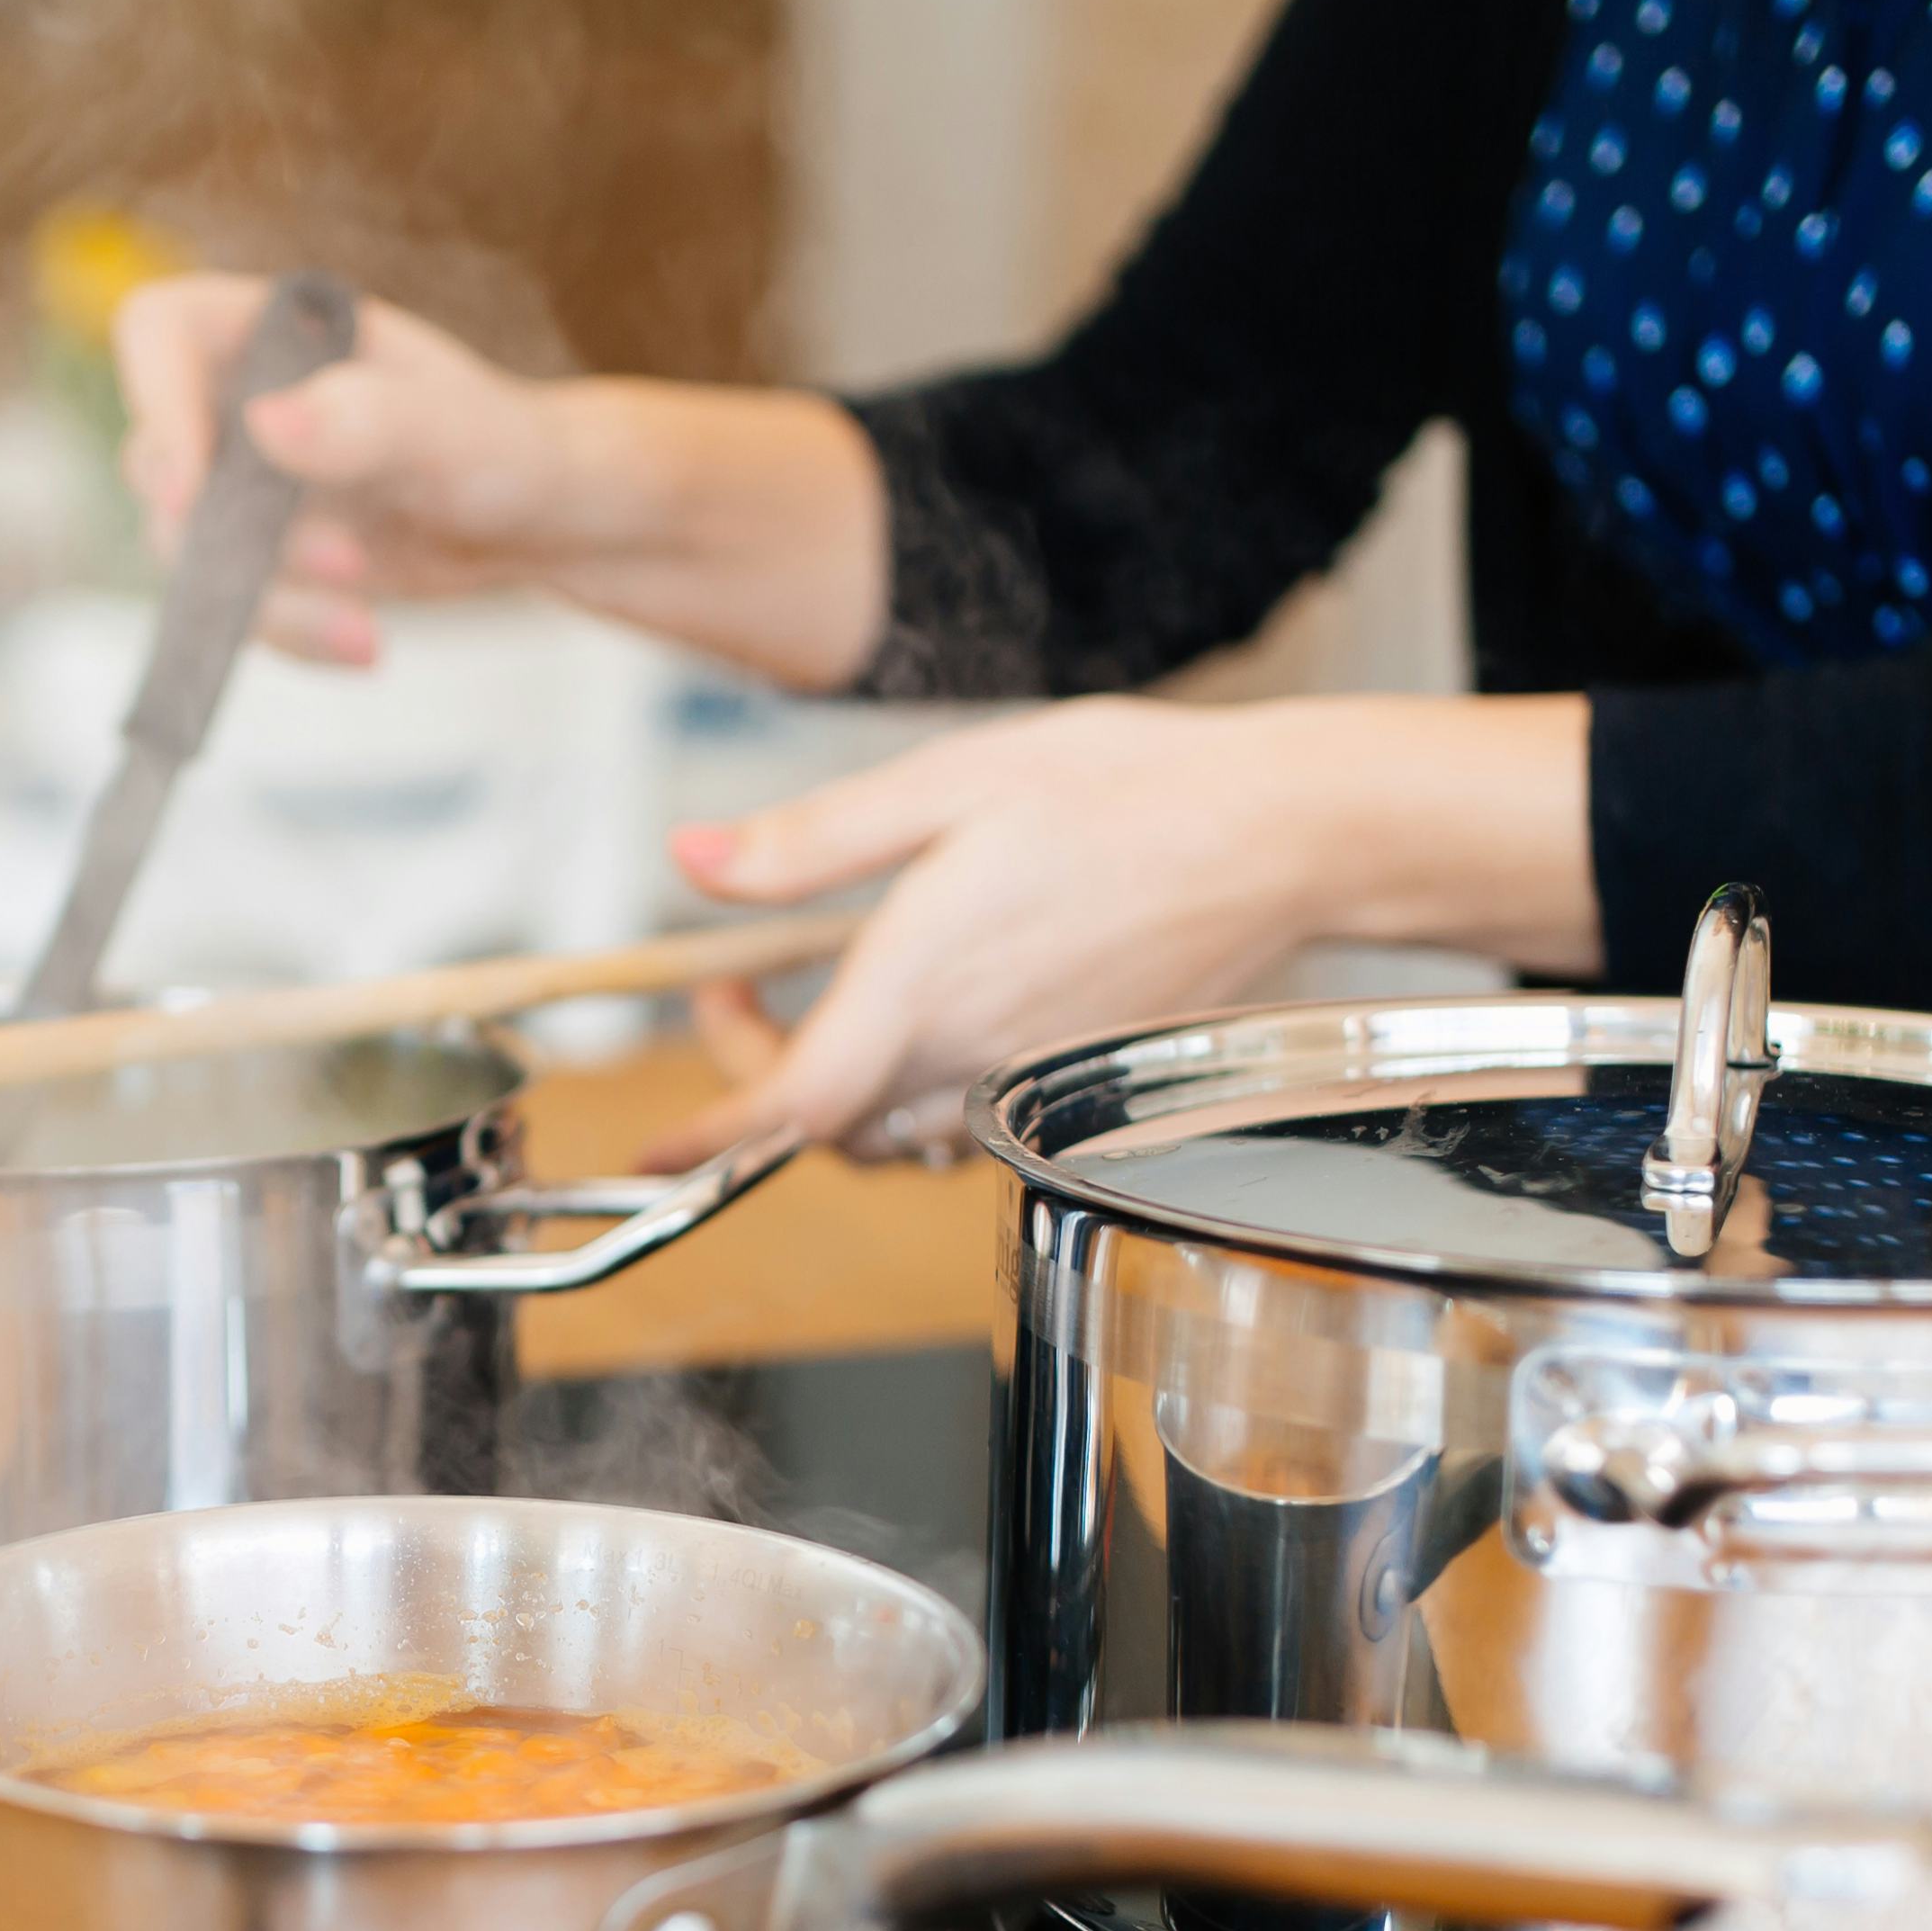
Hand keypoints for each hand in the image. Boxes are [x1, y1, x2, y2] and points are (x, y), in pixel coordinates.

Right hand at [111, 271, 891, 687]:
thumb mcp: (451, 429)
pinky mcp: (271, 558)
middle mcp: (243, 398)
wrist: (553, 520)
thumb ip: (366, 421)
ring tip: (367, 624)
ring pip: (193, 555)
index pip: (156, 332)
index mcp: (272, 327)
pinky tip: (367, 645)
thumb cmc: (514, 445)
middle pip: (158, 462)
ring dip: (272, 603)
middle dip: (236, 537)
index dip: (152, 402)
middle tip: (341, 565)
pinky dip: (296, 637)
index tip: (195, 487)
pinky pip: (241, 609)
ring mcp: (250, 483)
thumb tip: (268, 425)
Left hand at [645, 692, 1604, 1168]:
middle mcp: (973, 1053)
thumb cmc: (1127, 790)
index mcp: (926, 980)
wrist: (1279, 835)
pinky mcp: (1071, 1082)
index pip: (792, 1105)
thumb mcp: (946, 782)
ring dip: (837, 1092)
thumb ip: (811, 840)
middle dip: (758, 1080)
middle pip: (830, 1129)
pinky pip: (965, 1119)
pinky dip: (915, 1089)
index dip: (710, 1139)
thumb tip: (693, 860)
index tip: (651, 1148)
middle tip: (737, 985)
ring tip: (823, 993)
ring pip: (896, 1136)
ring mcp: (1027, 1077)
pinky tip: (926, 1007)